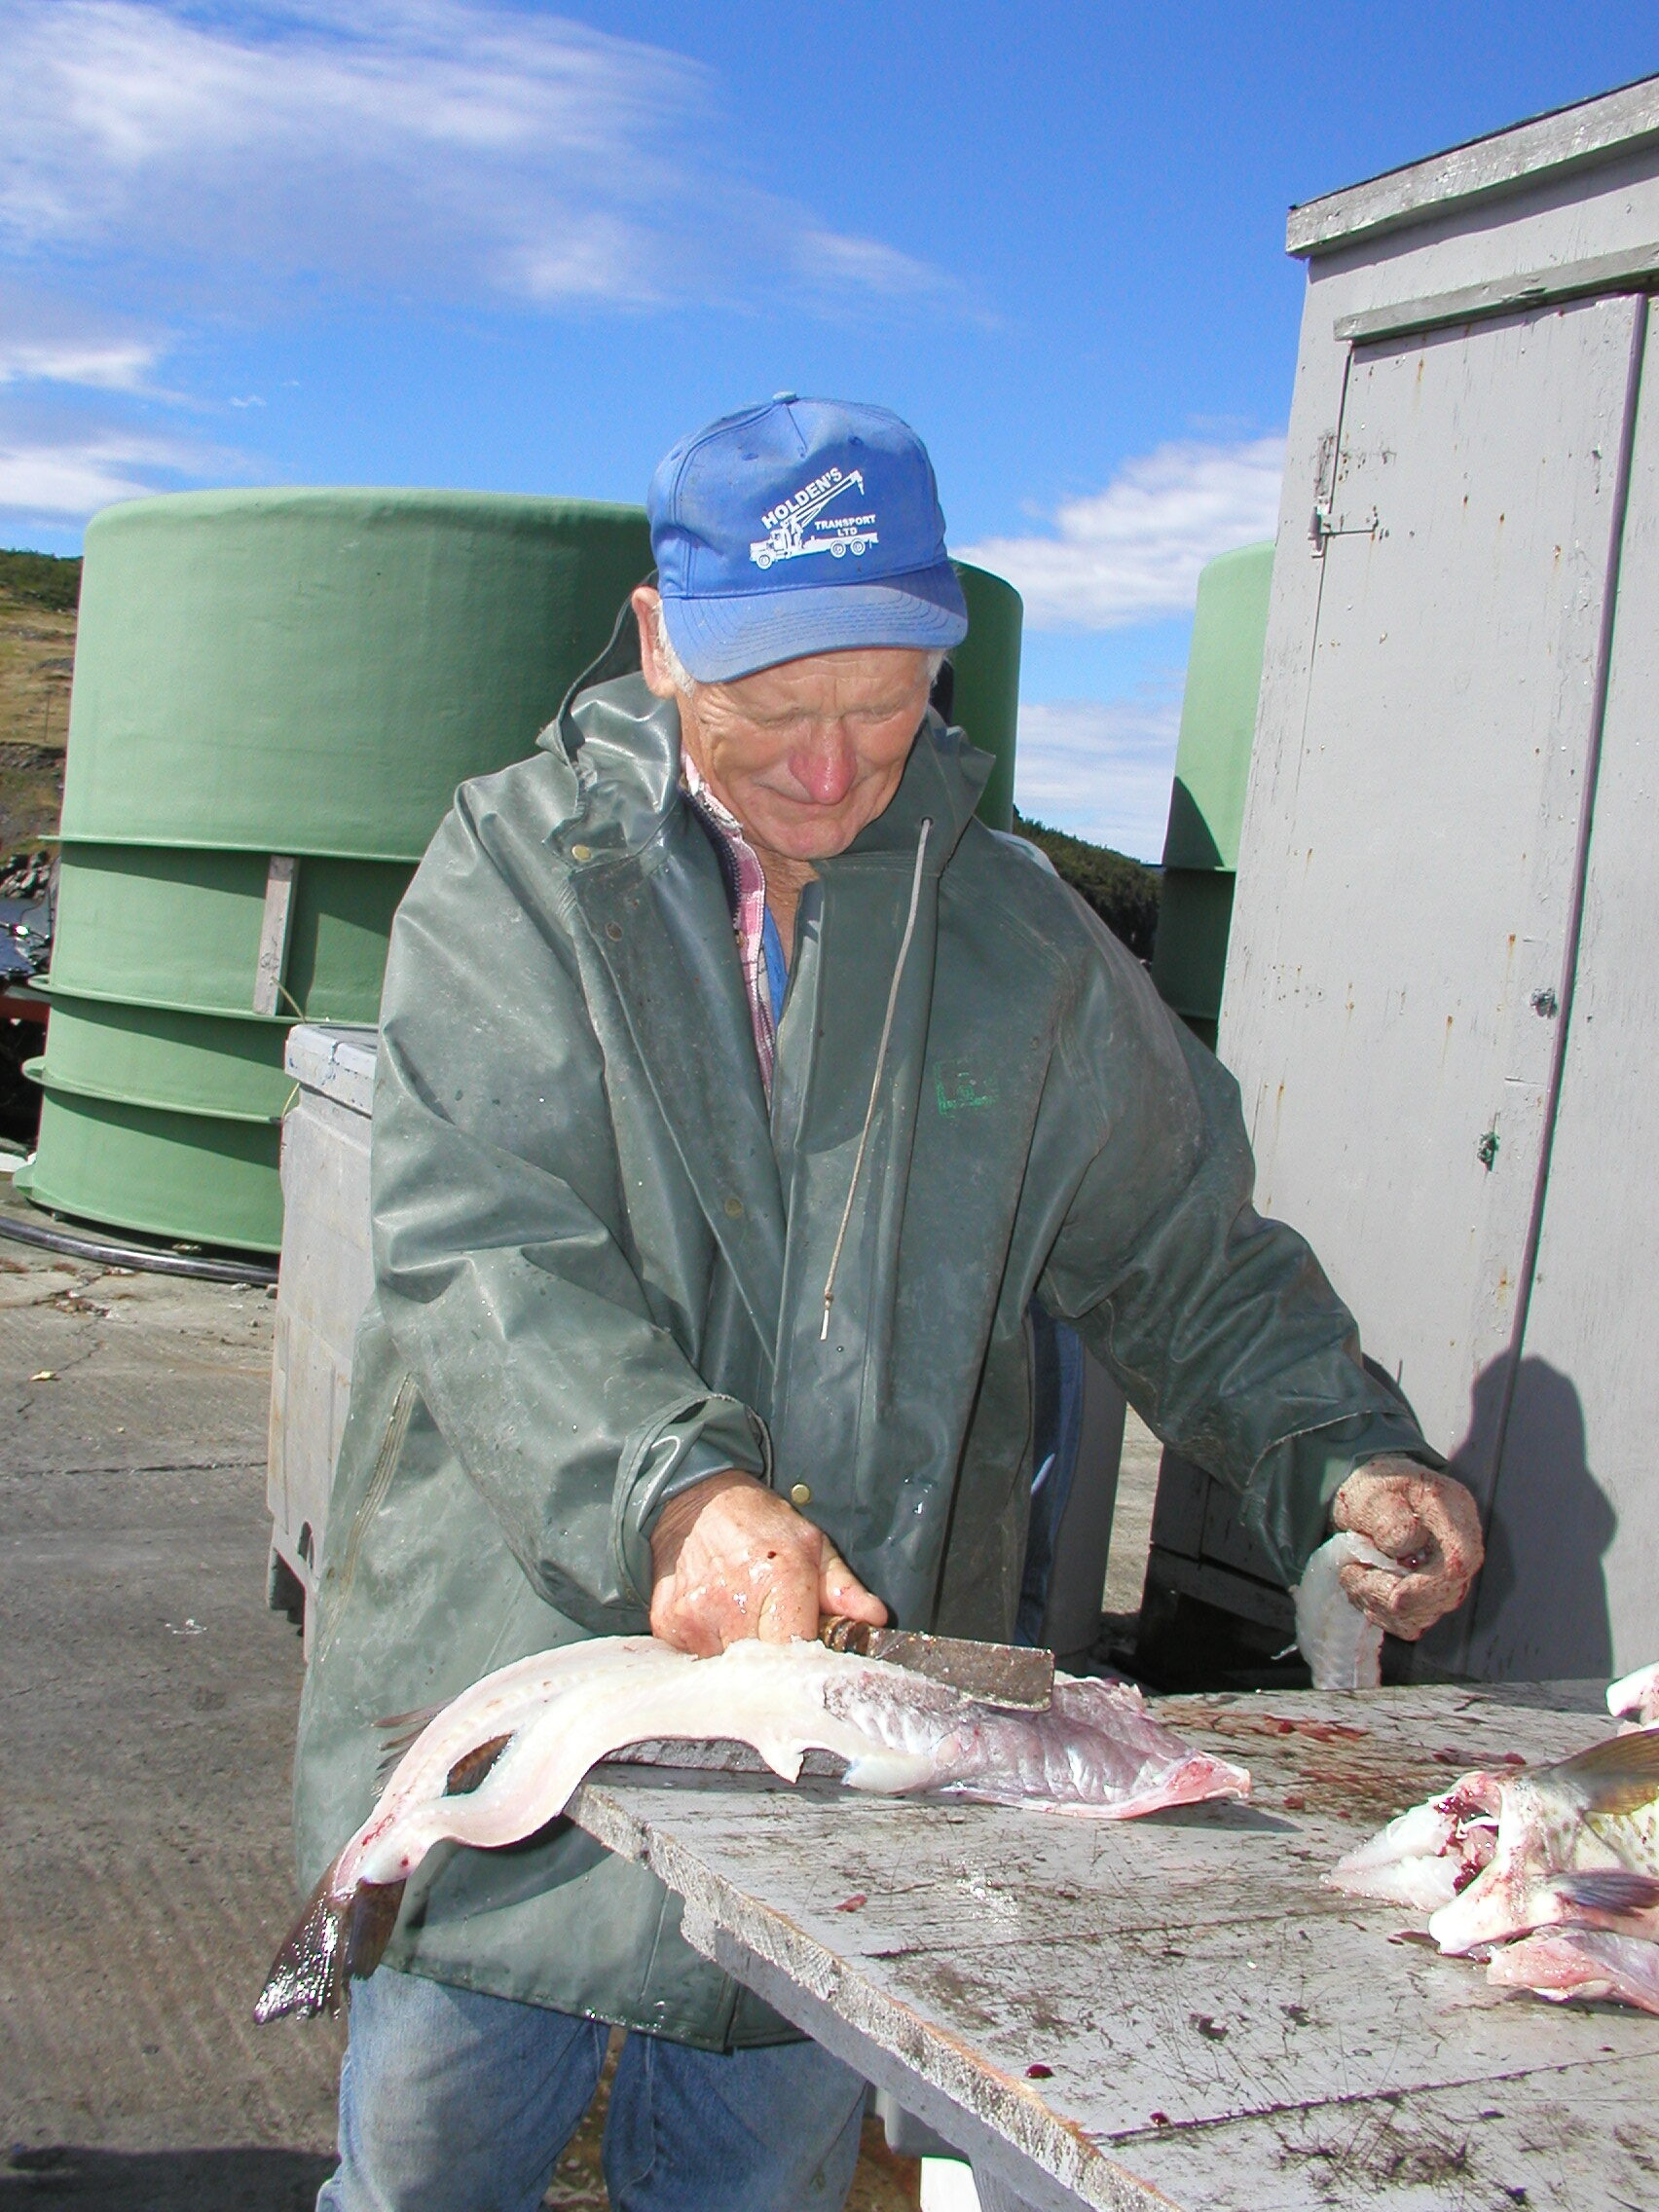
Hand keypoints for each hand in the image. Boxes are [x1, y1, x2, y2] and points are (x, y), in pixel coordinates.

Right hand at [648, 1470, 887, 1656]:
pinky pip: (697, 1661)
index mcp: (778, 1579)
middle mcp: (733, 1602)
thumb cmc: (758, 1523)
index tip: (811, 1664)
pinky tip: (718, 1623)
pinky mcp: (667, 1626)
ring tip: (746, 1626)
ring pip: (729, 1672)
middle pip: (763, 1671)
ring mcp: (695, 1616)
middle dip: (776, 1666)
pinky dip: (712, 1652)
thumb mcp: (811, 1545)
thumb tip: (875, 1620)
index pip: (797, 1654)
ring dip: (743, 1661)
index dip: (807, 1667)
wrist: (692, 1501)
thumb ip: (844, 1589)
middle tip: (779, 1643)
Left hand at [1331, 1458, 1483, 1639]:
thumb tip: (1404, 1545)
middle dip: (1390, 1594)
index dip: (1431, 1585)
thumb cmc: (1375, 1487)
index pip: (1462, 1559)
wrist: (1369, 1498)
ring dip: (1379, 1604)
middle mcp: (1460, 1546)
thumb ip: (1388, 1515)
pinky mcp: (1429, 1596)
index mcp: (1454, 1510)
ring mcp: (1447, 1575)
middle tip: (1351, 1572)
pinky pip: (1408, 1623)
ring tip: (1353, 1574)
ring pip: (1423, 1615)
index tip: (1395, 1594)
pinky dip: (1379, 1612)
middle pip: (1444, 1595)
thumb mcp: (1373, 1490)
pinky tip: (1362, 1587)